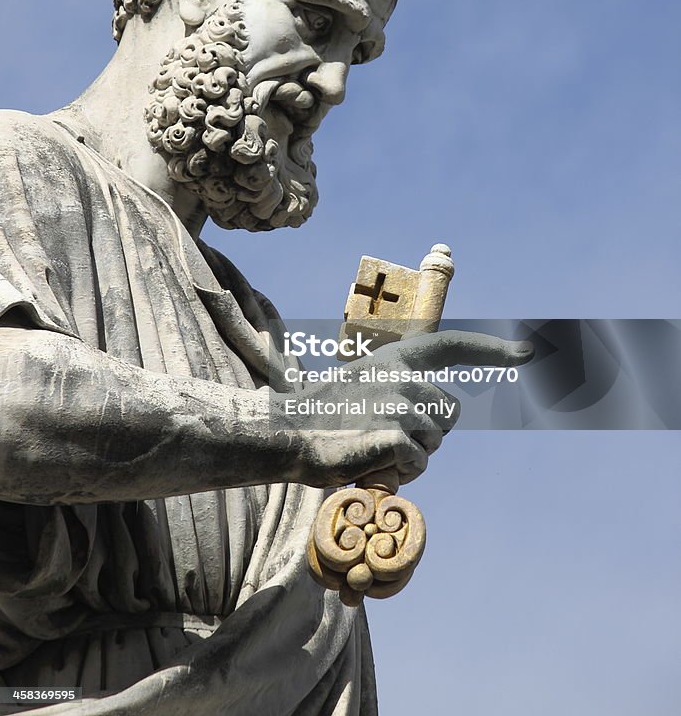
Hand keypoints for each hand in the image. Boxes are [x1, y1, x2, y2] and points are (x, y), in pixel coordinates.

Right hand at [281, 330, 533, 487]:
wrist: (287, 431)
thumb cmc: (328, 417)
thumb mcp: (368, 388)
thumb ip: (403, 392)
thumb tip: (443, 419)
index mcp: (397, 357)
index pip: (452, 345)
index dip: (492, 349)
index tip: (529, 351)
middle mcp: (402, 374)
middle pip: (449, 415)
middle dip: (427, 433)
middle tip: (385, 435)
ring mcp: (398, 402)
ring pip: (434, 443)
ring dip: (410, 454)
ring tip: (372, 446)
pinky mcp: (394, 434)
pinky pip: (419, 463)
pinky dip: (400, 472)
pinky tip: (372, 461)